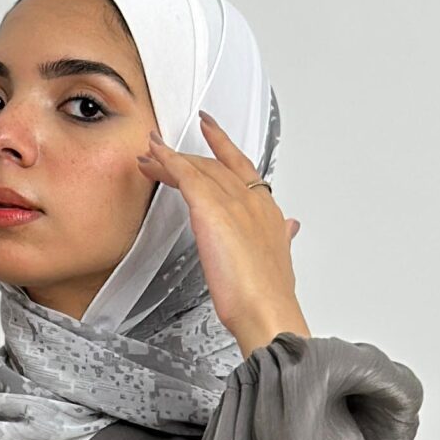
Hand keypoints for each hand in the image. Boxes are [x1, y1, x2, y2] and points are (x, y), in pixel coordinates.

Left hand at [136, 111, 309, 350]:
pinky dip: (168, 161)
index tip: (210, 130)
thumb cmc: (269, 294)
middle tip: (161, 151)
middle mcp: (251, 199)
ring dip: (170, 157)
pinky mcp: (212, 208)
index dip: (224, 145)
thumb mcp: (280, 259)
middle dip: (187, 156)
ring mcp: (233, 201)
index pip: (242, 167)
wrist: (266, 309)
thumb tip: (289, 228)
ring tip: (149, 153)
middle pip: (214, 165)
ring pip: (198, 167)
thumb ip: (282, 238)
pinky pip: (186, 175)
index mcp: (267, 210)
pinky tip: (154, 156)